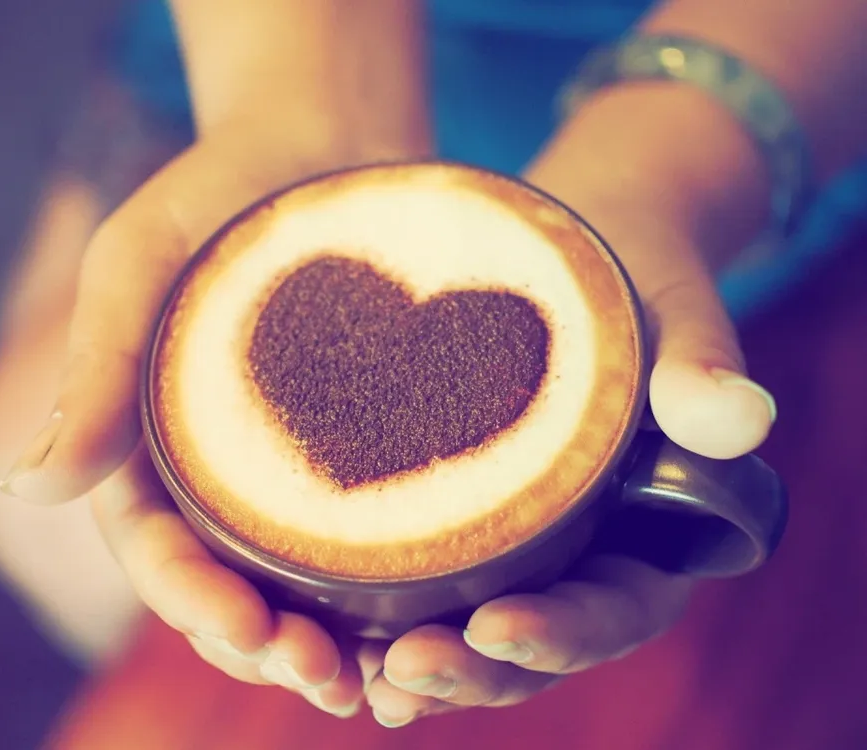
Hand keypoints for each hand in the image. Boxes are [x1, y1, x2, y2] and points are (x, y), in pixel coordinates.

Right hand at [0, 121, 387, 716]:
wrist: (326, 144)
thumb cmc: (220, 192)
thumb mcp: (141, 261)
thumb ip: (96, 369)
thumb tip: (27, 490)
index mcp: (152, 446)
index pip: (159, 550)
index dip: (193, 602)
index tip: (248, 629)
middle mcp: (223, 473)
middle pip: (230, 588)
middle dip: (267, 645)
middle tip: (328, 679)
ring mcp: (297, 468)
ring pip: (300, 585)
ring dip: (329, 643)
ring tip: (377, 681)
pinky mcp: (364, 451)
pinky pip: (369, 536)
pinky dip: (385, 593)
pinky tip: (422, 624)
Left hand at [361, 145, 777, 726]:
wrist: (580, 249)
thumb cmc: (636, 277)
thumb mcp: (675, 308)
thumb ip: (703, 362)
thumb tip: (740, 420)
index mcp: (652, 528)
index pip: (615, 609)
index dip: (561, 633)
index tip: (497, 626)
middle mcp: (582, 548)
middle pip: (533, 639)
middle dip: (473, 667)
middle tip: (404, 669)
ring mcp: (521, 536)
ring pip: (472, 628)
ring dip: (418, 660)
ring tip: (355, 675)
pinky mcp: (466, 509)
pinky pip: (426, 578)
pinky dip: (383, 615)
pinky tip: (330, 629)